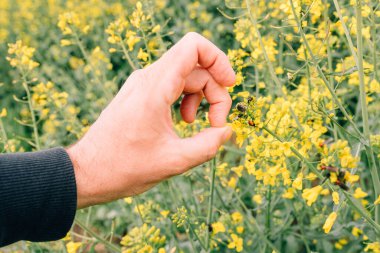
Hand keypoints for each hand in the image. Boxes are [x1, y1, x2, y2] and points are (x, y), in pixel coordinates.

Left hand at [66, 32, 235, 207]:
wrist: (88, 172)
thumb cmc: (124, 168)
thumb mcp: (174, 161)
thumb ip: (207, 145)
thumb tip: (227, 131)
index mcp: (155, 88)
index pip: (193, 47)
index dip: (218, 60)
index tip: (229, 85)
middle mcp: (147, 78)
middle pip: (196, 66)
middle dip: (215, 92)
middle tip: (216, 124)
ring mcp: (142, 84)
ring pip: (185, 75)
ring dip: (201, 97)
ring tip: (195, 124)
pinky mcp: (139, 94)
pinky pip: (172, 85)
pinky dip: (186, 99)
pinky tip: (183, 122)